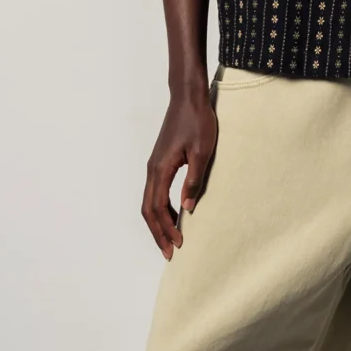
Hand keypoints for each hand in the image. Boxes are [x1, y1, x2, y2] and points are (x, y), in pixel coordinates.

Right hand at [143, 86, 218, 259]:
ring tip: (172, 238)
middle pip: (148, 209)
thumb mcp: (202, 151)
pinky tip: (175, 213)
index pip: (156, 208)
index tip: (177, 245)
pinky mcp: (160, 161)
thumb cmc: (197, 121)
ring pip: (149, 201)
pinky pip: (156, 191)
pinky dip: (161, 208)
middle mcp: (152, 169)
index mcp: (160, 169)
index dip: (165, 230)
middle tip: (170, 253)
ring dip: (159, 222)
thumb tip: (187, 208)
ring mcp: (154, 165)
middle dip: (158, 233)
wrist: (188, 97)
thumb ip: (194, 180)